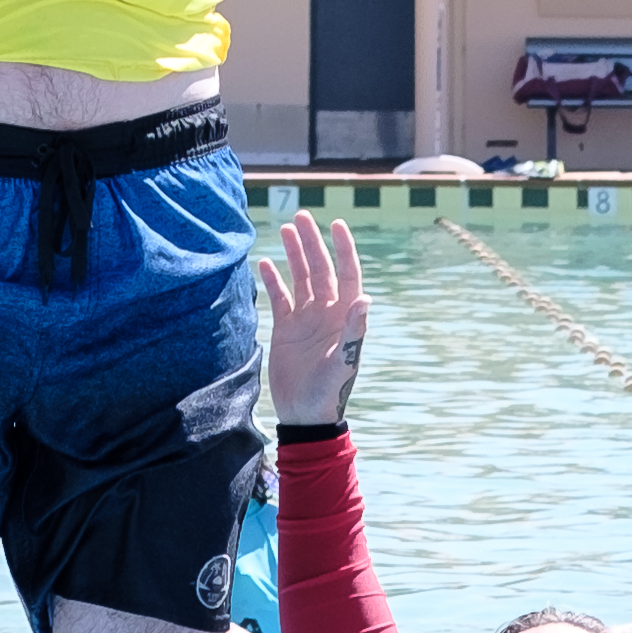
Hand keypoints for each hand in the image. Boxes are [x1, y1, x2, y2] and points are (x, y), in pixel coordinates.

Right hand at [259, 210, 367, 425]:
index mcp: (345, 316)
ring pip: (301, 277)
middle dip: (312, 243)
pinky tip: (266, 262)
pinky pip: (280, 297)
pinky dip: (274, 279)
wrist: (304, 414)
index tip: (336, 224)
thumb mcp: (343, 362)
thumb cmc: (329, 392)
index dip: (342, 249)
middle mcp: (327, 311)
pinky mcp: (286, 328)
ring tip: (286, 230)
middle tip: (301, 217)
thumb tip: (365, 298)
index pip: (346, 274)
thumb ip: (354, 332)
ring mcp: (306, 318)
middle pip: (321, 269)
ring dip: (295, 254)